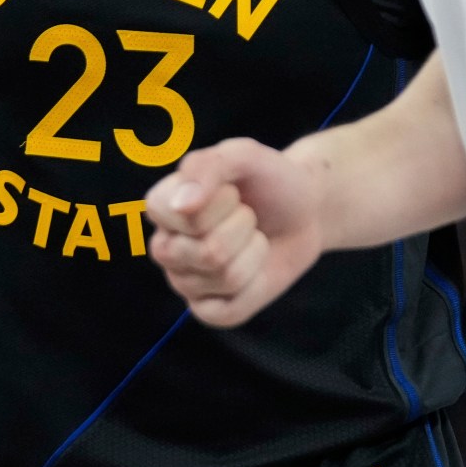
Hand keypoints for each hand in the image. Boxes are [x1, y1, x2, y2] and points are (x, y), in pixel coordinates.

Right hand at [145, 138, 325, 328]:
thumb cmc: (267, 179)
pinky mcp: (209, 311)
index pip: (185, 216)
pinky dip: (257, 285)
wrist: (304, 210)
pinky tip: (255, 268)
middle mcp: (164, 247)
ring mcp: (184, 282)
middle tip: (247, 215)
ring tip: (252, 237)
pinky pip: (232, 309)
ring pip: (226, 277)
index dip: (222, 201)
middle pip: (208, 252)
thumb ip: (208, 166)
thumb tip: (183, 206)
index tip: (233, 189)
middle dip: (244, 227)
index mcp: (161, 206)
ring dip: (254, 251)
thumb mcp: (243, 155)